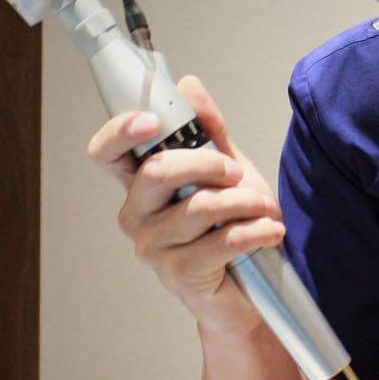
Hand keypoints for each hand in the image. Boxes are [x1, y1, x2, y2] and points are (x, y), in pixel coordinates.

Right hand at [86, 75, 283, 333]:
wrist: (249, 293)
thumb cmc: (230, 229)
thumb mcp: (225, 173)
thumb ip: (209, 133)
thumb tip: (190, 86)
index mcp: (140, 185)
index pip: (106, 153)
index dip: (120, 131)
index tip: (152, 120)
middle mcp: (136, 216)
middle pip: (157, 172)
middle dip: (207, 164)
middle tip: (238, 173)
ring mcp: (152, 248)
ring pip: (198, 207)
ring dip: (244, 202)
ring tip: (268, 208)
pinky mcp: (178, 275)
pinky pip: (221, 241)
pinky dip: (255, 231)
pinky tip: (272, 231)